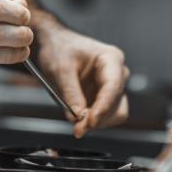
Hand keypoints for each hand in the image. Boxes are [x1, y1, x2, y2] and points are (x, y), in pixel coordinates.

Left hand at [34, 23, 129, 137]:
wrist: (54, 43)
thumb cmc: (59, 48)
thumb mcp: (60, 69)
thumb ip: (70, 93)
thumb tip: (78, 118)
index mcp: (111, 59)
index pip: (113, 87)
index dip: (102, 108)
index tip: (89, 122)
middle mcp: (117, 73)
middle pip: (117, 104)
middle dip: (99, 118)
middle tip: (78, 127)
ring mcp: (112, 86)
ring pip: (115, 113)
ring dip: (97, 122)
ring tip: (76, 123)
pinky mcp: (104, 96)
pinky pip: (105, 115)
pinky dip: (93, 120)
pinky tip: (79, 118)